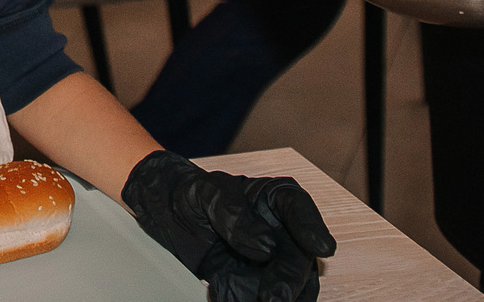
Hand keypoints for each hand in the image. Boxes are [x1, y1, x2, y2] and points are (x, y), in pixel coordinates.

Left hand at [121, 149, 334, 301]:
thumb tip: (267, 247)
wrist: (162, 215)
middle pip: (298, 258)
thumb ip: (234, 214)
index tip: (321, 248)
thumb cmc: (189, 194)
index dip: (312, 228)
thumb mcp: (204, 193)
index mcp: (274, 200)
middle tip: (274, 298)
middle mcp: (280, 234)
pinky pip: (262, 299)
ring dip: (281, 299)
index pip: (299, 208)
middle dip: (290, 280)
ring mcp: (271, 265)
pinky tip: (229, 299)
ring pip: (292, 288)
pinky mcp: (254, 287)